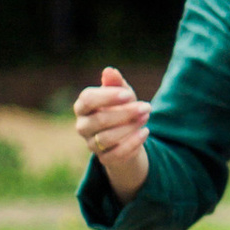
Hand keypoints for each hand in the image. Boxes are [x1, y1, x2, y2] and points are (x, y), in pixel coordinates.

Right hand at [73, 64, 151, 196]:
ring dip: (130, 127)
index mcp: (83, 106)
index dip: (108, 97)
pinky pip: (116, 154)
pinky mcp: (104, 158)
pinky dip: (133, 143)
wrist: (128, 136)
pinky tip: (145, 132)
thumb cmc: (121, 109)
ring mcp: (92, 144)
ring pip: (107, 138)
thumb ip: (115, 83)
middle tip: (147, 107)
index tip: (128, 95)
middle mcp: (83, 126)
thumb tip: (109, 70)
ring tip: (146, 118)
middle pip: (99, 120)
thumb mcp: (122, 94)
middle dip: (126, 113)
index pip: (88, 100)